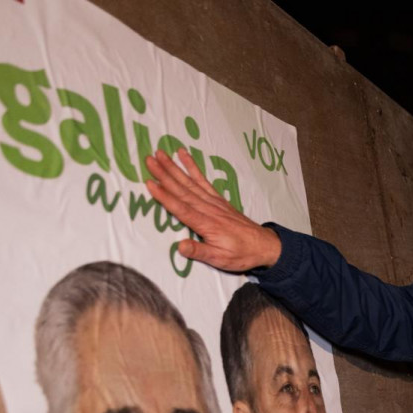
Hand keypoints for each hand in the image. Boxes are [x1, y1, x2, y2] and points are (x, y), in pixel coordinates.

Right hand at [144, 148, 281, 271]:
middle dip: (164, 174)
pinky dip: (192, 167)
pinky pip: (203, 181)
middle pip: (182, 190)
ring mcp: (213, 202)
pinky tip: (184, 155)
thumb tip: (180, 247)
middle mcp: (208, 209)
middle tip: (148, 159)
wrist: (263, 245)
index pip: (181, 209)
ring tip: (160, 153)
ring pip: (190, 182)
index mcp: (206, 224)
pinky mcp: (218, 199)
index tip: (150, 183)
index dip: (164, 196)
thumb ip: (200, 252)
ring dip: (174, 167)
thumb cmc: (241, 254)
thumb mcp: (221, 259)